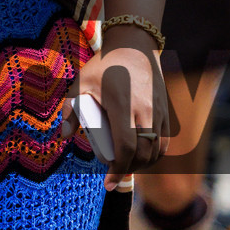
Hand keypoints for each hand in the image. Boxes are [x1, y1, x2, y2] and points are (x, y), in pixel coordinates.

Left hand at [82, 34, 168, 189]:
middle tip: (114, 175)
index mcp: (123, 107)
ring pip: (157, 149)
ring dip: (143, 164)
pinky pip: (165, 140)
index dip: (118, 170)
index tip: (108, 183)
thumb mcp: (81, 83)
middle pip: (143, 154)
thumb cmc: (104, 65)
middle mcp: (144, 111)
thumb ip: (70, 109)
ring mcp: (158, 111)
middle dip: (129, 170)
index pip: (126, 148)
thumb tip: (63, 137)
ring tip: (127, 166)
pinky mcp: (165, 110)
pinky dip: (155, 153)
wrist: (134, 46)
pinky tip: (144, 156)